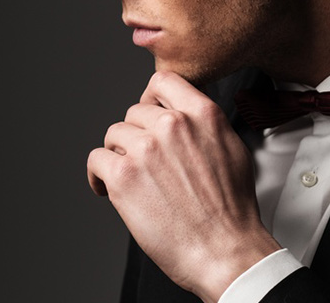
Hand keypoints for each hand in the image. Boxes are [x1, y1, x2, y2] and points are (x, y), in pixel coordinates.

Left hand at [87, 71, 280, 302]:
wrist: (224, 249)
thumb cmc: (231, 207)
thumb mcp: (232, 147)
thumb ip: (206, 123)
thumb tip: (186, 116)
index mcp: (201, 114)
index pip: (163, 80)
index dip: (151, 96)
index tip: (149, 110)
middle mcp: (172, 124)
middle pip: (135, 111)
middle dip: (137, 133)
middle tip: (144, 157)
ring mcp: (146, 148)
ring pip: (115, 134)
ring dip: (119, 153)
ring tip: (129, 175)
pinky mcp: (123, 177)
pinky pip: (97, 159)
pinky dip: (98, 174)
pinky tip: (108, 187)